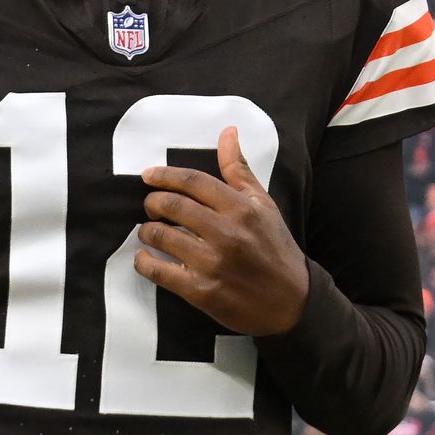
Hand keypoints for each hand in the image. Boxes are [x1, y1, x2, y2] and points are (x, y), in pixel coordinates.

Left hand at [136, 127, 309, 337]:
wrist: (290, 302)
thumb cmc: (274, 248)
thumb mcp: (263, 204)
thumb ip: (239, 170)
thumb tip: (227, 132)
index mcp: (241, 208)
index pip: (193, 182)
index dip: (165, 175)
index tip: (148, 175)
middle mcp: (226, 233)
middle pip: (172, 206)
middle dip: (153, 202)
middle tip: (150, 205)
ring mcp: (212, 263)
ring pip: (162, 236)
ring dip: (147, 230)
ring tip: (149, 231)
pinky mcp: (201, 291)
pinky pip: (159, 272)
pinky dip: (144, 262)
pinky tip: (144, 257)